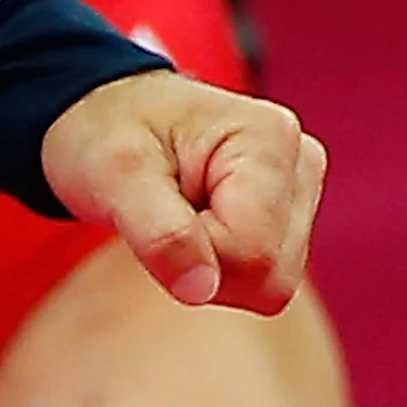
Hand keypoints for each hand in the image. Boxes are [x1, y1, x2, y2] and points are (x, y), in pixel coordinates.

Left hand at [39, 67, 320, 313]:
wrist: (105, 116)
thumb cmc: (106, 133)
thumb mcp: (113, 173)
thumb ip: (158, 232)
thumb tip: (200, 290)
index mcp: (268, 138)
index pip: (252, 250)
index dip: (193, 253)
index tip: (154, 209)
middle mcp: (300, 163)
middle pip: (271, 276)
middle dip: (205, 264)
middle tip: (163, 213)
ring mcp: (301, 191)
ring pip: (272, 285)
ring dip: (211, 266)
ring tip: (177, 213)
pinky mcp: (291, 218)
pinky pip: (265, 282)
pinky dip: (220, 267)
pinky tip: (197, 224)